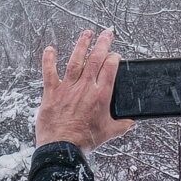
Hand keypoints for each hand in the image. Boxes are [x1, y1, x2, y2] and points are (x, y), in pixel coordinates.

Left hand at [35, 30, 121, 148]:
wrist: (62, 147)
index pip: (110, 68)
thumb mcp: (109, 133)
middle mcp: (85, 88)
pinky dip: (49, 60)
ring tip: (87, 33)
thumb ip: (122, 125)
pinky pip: (49, 72)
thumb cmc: (85, 140)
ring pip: (76, 61)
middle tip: (107, 32)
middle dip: (103, 44)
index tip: (114, 54)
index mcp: (101, 95)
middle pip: (96, 59)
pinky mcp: (51, 93)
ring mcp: (68, 88)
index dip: (113, 58)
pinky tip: (50, 49)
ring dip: (81, 45)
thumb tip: (131, 123)